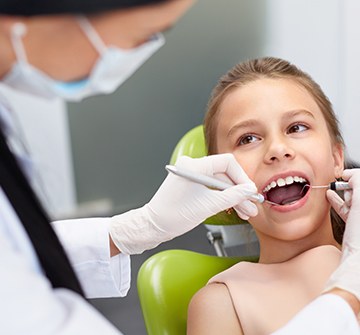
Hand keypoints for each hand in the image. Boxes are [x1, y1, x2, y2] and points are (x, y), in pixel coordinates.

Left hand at [110, 154, 258, 253]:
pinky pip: (211, 187)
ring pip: (219, 182)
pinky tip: (234, 207)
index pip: (227, 163)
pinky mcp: (190, 183)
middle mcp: (192, 166)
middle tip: (251, 204)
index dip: (242, 177)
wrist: (154, 226)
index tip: (250, 191)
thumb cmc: (173, 216)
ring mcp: (191, 174)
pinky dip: (222, 197)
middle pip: (224, 173)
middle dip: (239, 191)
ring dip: (232, 196)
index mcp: (194, 165)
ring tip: (245, 211)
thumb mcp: (208, 206)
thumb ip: (232, 196)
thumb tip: (248, 191)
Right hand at [324, 168, 359, 300]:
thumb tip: (350, 175)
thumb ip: (357, 183)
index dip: (354, 176)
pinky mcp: (358, 229)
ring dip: (343, 194)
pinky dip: (340, 204)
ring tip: (331, 190)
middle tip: (337, 183)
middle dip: (349, 186)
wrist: (357, 264)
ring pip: (354, 202)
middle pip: (359, 193)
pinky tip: (331, 199)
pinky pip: (349, 211)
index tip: (343, 176)